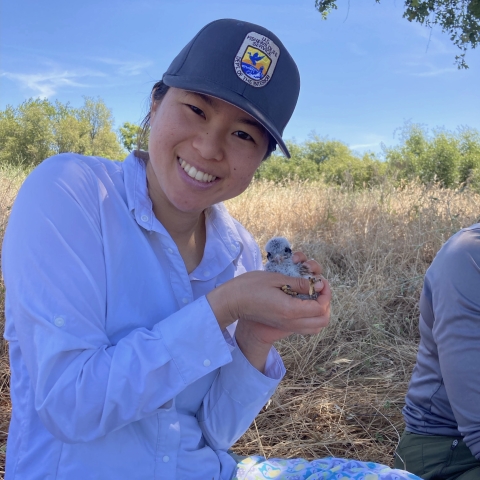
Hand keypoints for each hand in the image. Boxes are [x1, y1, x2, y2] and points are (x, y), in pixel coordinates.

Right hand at [206, 253, 330, 369]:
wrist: (232, 302)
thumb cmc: (250, 286)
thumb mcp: (276, 279)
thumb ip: (298, 283)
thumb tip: (317, 285)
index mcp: (290, 310)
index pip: (321, 307)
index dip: (325, 293)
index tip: (319, 280)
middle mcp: (291, 322)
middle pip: (322, 320)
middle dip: (326, 303)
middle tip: (319, 288)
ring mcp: (286, 326)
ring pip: (316, 327)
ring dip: (320, 312)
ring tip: (313, 295)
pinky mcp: (282, 326)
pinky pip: (306, 327)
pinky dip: (311, 317)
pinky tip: (304, 302)